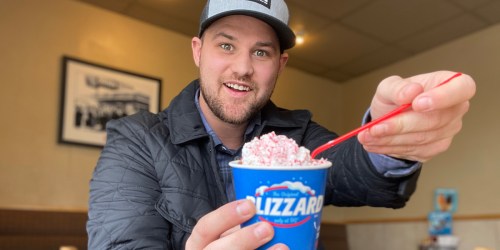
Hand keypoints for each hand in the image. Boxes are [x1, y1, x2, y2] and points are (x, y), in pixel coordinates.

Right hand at [185, 199, 287, 249]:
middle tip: (267, 228)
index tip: (250, 205)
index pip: (204, 227)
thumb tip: (272, 202)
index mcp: (199, 243)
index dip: (225, 216)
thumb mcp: (227, 234)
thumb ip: (240, 224)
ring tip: (283, 247)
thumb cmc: (231, 246)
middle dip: (242, 239)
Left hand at [358, 71, 475, 161]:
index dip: (443, 97)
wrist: (388, 118)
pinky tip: (373, 143)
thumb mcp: (388, 87)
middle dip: (401, 125)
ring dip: (390, 139)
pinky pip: (414, 150)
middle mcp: (454, 108)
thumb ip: (397, 87)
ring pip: (421, 139)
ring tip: (366, 136)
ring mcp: (447, 130)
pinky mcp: (435, 148)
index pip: (462, 88)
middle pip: (435, 120)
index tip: (417, 103)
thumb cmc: (395, 97)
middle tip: (375, 128)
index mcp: (450, 84)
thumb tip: (410, 92)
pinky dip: (390, 148)